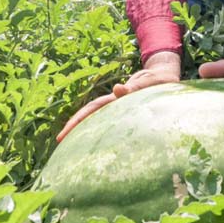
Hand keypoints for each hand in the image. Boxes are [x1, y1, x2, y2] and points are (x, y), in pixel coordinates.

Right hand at [56, 51, 180, 141]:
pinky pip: (111, 123)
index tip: (63, 134)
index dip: (77, 120)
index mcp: (117, 98)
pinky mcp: (129, 111)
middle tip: (59, 141)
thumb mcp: (149, 81)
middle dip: (74, 126)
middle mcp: (115, 103)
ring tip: (72, 147)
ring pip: (98, 119)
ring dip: (85, 130)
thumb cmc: (158, 79)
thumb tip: (117, 90)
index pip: (92, 109)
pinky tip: (95, 144)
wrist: (164, 75)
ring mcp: (121, 107)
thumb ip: (135, 86)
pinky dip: (100, 132)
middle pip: (90, 114)